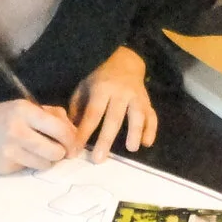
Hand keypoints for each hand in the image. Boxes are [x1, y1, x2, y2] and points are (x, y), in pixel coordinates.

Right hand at [0, 99, 81, 173]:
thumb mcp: (18, 106)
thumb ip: (47, 114)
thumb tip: (71, 129)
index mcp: (24, 110)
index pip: (61, 129)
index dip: (72, 139)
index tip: (72, 144)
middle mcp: (18, 130)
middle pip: (57, 151)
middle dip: (61, 153)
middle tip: (57, 150)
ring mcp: (10, 151)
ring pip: (46, 164)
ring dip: (46, 160)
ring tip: (37, 153)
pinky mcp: (4, 167)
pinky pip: (29, 169)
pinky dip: (29, 164)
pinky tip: (18, 156)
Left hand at [68, 45, 156, 161]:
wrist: (125, 61)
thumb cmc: (100, 78)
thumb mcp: (84, 87)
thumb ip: (77, 109)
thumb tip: (69, 133)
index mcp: (101, 89)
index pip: (92, 114)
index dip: (83, 133)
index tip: (75, 150)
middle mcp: (121, 93)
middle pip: (114, 118)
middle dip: (106, 140)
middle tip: (99, 159)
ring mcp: (137, 97)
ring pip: (138, 116)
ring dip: (135, 132)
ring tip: (131, 149)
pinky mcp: (148, 102)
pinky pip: (152, 116)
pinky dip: (151, 129)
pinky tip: (146, 143)